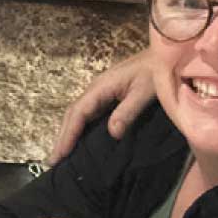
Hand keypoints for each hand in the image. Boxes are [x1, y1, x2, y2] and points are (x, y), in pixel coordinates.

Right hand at [48, 49, 155, 165]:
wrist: (164, 55)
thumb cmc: (156, 71)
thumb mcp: (144, 91)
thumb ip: (128, 111)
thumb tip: (111, 133)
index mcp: (101, 87)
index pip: (79, 112)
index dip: (68, 134)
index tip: (60, 154)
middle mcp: (95, 89)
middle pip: (72, 114)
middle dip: (62, 137)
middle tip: (53, 162)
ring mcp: (100, 92)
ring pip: (78, 114)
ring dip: (68, 133)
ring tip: (61, 156)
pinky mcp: (107, 96)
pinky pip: (88, 114)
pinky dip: (79, 129)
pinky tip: (80, 141)